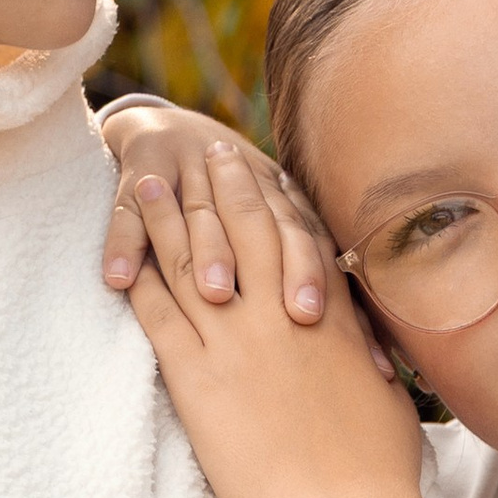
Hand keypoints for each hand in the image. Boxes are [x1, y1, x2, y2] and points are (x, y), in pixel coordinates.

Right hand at [98, 97, 335, 324]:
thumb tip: (381, 361)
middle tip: (294, 312)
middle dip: (281, 266)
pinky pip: (128, 213)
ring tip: (213, 294)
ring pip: (200, 217)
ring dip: (207, 253)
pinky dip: (122, 243)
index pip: (305, 238)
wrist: (184, 136)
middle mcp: (242, 182)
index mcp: (281, 200)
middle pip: (262, 225)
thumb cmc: (249, 212)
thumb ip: (327, 289)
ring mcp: (191, 176)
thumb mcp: (288, 233)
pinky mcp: (141, 174)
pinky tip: (117, 279)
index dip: (318, 275)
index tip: (328, 320)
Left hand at [122, 144, 435, 497]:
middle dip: (221, 187)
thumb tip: (372, 358)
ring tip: (148, 182)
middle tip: (205, 150)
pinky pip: (158, 317)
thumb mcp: (386, 398)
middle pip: (243, 232)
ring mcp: (236, 343)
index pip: (294, 239)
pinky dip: (137, 281)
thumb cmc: (380, 469)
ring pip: (191, 262)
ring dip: (166, 219)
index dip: (269, 198)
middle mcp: (281, 314)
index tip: (254, 170)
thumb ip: (367, 363)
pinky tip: (119, 260)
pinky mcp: (198, 381)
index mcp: (331, 316)